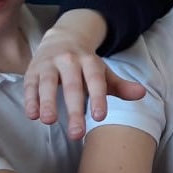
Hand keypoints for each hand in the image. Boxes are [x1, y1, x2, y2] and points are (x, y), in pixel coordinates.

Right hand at [24, 11, 146, 139]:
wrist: (61, 38)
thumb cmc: (86, 64)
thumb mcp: (104, 73)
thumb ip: (120, 86)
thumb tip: (142, 94)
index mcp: (90, 61)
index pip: (95, 80)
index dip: (98, 98)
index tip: (99, 117)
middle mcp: (69, 61)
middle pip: (72, 86)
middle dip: (74, 110)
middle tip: (76, 134)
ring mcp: (49, 64)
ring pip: (47, 83)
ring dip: (47, 102)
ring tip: (49, 121)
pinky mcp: (32, 70)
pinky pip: (30, 85)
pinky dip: (30, 99)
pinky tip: (32, 115)